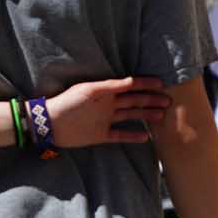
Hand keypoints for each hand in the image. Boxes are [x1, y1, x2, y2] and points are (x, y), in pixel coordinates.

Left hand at [46, 77, 170, 145]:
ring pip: (130, 116)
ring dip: (146, 115)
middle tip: (168, 101)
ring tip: (162, 116)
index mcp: (105, 92)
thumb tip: (131, 81)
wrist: (49, 124)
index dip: (145, 84)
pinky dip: (132, 136)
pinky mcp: (100, 135)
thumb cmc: (67, 103)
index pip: (130, 86)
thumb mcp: (89, 91)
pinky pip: (120, 135)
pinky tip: (145, 136)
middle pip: (134, 101)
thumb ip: (111, 86)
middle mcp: (107, 105)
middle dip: (151, 100)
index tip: (161, 83)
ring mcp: (105, 120)